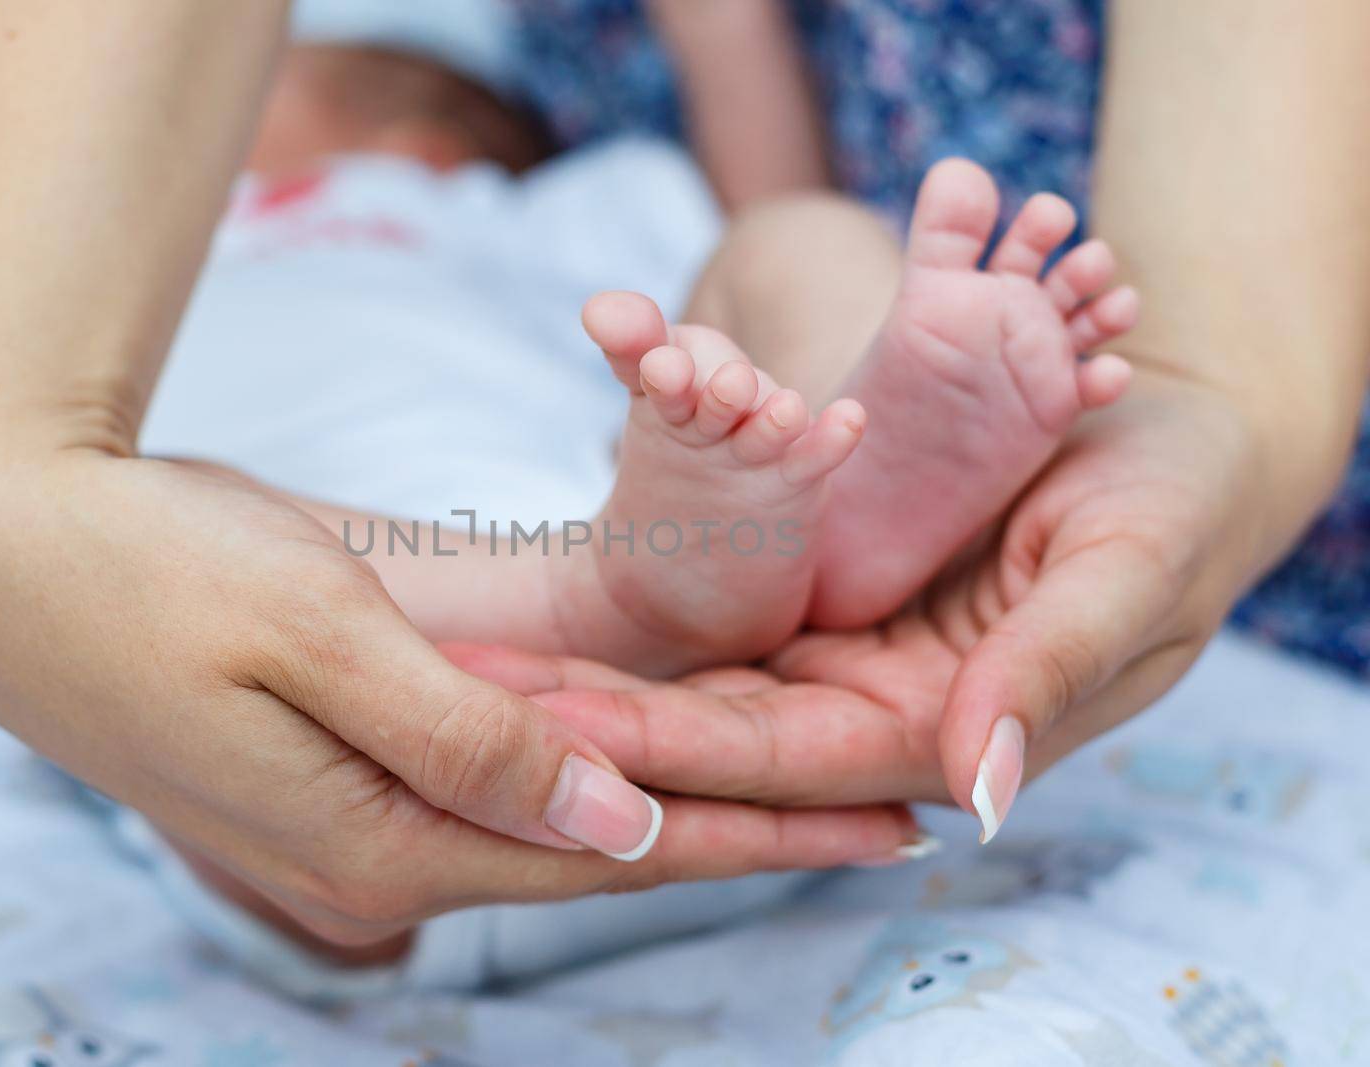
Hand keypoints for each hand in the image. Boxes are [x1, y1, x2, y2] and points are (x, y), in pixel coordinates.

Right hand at [0, 451, 919, 950]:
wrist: (6, 549)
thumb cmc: (152, 575)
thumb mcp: (316, 637)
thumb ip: (473, 741)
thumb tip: (622, 828)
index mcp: (380, 840)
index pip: (619, 856)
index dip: (764, 837)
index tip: (886, 824)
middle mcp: (380, 852)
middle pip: (608, 850)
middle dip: (753, 826)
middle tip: (884, 802)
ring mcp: (354, 815)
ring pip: (559, 815)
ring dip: (682, 797)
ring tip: (805, 774)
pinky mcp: (338, 762)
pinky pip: (494, 774)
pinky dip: (589, 763)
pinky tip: (657, 743)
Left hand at [456, 372, 1307, 838]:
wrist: (1175, 429)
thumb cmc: (1172, 502)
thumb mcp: (1126, 570)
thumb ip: (1046, 672)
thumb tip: (974, 795)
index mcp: (937, 721)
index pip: (773, 756)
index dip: (658, 746)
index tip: (544, 727)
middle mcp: (874, 696)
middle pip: (706, 726)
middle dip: (586, 713)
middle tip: (463, 685)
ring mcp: (848, 641)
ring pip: (697, 672)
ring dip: (591, 666)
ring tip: (474, 648)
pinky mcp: (834, 582)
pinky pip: (721, 604)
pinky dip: (641, 607)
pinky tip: (557, 608)